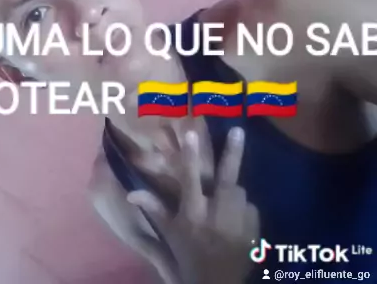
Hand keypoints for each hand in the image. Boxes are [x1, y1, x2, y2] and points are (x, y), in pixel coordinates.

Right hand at [128, 127, 258, 283]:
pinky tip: (235, 218)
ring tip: (223, 203)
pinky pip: (251, 208)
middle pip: (227, 178)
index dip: (190, 156)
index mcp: (193, 214)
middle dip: (232, 153)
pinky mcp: (254, 230)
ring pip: (240, 191)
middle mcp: (217, 215)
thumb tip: (131, 193)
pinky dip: (243, 208)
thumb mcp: (169, 234)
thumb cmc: (187, 256)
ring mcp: (239, 222)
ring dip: (233, 191)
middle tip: (239, 130)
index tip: (191, 134)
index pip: (190, 179)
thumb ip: (154, 208)